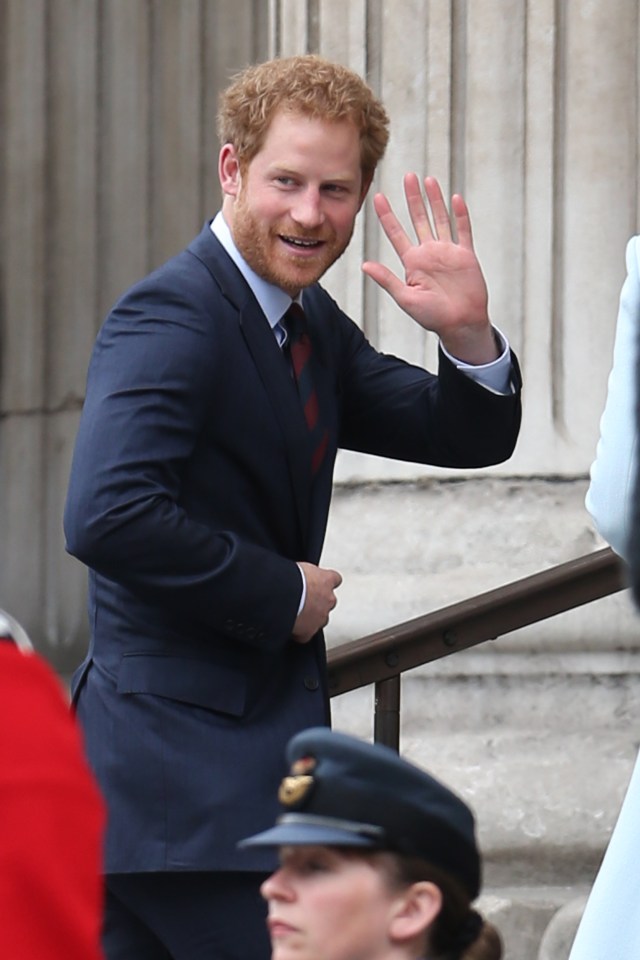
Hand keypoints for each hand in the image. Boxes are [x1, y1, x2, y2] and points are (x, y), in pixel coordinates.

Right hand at [292, 562, 342, 643]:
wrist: (282, 596)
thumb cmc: (288, 578)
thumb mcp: (298, 568)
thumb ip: (305, 573)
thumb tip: (298, 573)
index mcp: (326, 580)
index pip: (335, 579)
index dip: (326, 582)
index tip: (320, 583)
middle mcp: (328, 599)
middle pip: (329, 601)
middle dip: (319, 602)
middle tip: (303, 600)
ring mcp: (321, 617)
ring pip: (321, 619)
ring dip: (312, 617)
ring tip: (296, 614)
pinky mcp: (309, 631)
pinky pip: (306, 634)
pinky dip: (300, 632)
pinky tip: (290, 628)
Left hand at [362, 174, 498, 364]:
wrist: (460, 324)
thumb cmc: (432, 316)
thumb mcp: (405, 298)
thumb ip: (387, 279)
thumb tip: (364, 265)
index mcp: (412, 262)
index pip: (397, 233)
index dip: (387, 215)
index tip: (377, 197)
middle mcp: (429, 252)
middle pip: (419, 219)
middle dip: (413, 198)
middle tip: (407, 176)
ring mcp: (448, 252)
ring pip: (440, 219)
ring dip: (435, 200)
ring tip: (428, 180)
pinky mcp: (466, 255)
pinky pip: (463, 230)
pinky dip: (460, 215)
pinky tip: (455, 198)